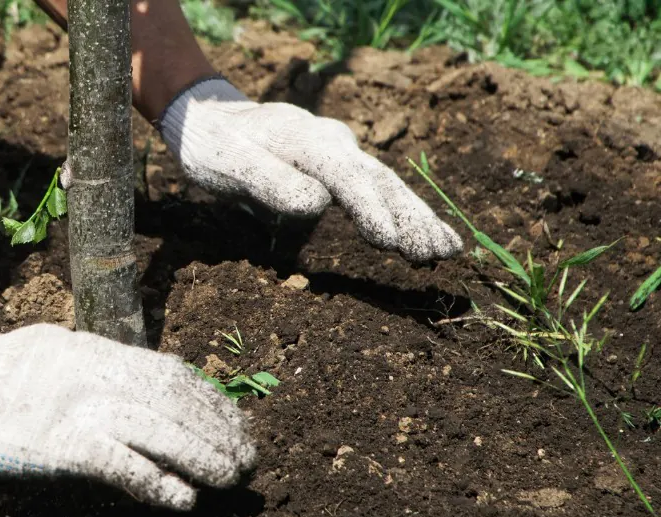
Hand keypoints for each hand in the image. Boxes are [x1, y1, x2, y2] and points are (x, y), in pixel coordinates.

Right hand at [0, 324, 255, 508]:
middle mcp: (96, 375)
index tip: (234, 419)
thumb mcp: (55, 349)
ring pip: (160, 431)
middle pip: (175, 402)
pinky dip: (156, 482)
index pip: (170, 373)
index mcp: (96, 351)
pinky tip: (181, 498)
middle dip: (217, 429)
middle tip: (246, 454)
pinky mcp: (60, 446)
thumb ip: (99, 363)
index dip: (209, 399)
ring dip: (202, 456)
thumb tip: (141, 375)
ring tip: (230, 477)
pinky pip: (121, 465)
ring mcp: (79, 409)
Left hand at [157, 77, 462, 262]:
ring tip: (447, 251)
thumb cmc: (215, 147)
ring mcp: (342, 153)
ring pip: (387, 186)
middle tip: (435, 252)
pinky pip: (380, 192)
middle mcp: (333, 142)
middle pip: (379, 180)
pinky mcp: (342, 168)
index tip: (388, 241)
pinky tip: (430, 239)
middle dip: (410, 217)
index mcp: (305, 139)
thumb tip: (316, 203)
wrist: (212, 120)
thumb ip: (269, 182)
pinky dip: (406, 215)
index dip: (369, 208)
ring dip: (417, 219)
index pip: (346, 176)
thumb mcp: (228, 164)